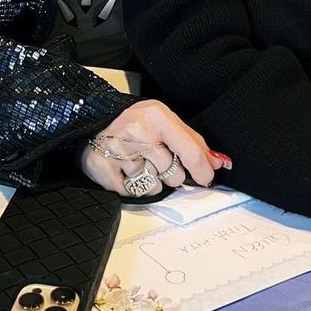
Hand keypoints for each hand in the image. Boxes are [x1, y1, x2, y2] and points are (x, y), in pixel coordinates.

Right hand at [79, 99, 225, 197]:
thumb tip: (217, 162)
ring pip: (154, 187)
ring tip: (137, 162)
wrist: (93, 119)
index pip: (191, 152)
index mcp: (157, 116)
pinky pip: (132, 193)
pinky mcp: (104, 169)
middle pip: (174, 176)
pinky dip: (131, 186)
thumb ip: (192, 141)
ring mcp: (119, 151)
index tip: (205, 177)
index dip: (202, 170)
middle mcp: (138, 132)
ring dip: (149, 180)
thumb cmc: (133, 122)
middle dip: (168, 173)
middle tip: (154, 158)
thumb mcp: (163, 120)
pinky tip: (124, 169)